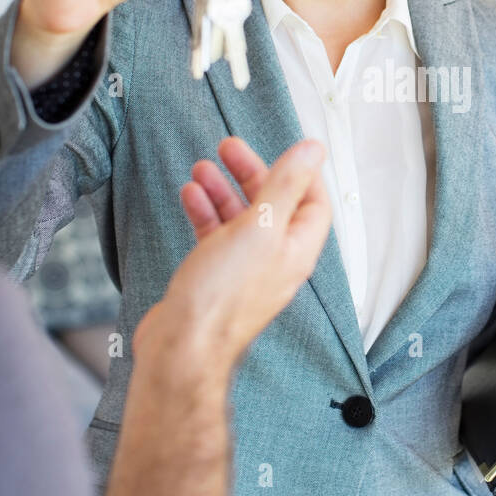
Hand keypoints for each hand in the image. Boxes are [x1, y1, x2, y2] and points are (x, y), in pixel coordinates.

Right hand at [133, 137, 331, 368]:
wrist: (182, 347)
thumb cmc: (223, 295)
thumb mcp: (260, 226)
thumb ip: (286, 185)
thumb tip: (312, 150)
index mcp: (297, 249)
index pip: (314, 203)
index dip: (300, 172)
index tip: (280, 149)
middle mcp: (276, 260)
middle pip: (273, 205)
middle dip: (251, 173)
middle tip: (228, 148)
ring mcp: (246, 270)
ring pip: (240, 220)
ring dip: (222, 190)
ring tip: (201, 168)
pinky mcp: (216, 278)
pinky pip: (216, 237)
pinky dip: (205, 213)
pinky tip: (190, 197)